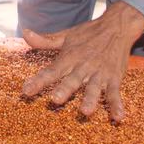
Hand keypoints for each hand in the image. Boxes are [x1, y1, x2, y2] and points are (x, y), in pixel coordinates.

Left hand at [20, 1, 143, 120]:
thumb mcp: (66, 35)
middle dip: (64, 89)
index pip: (51, 70)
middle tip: (55, 99)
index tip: (26, 91)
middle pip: (72, 80)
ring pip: (93, 88)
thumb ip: (45, 40)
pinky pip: (115, 92)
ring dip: (90, 99)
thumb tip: (25, 33)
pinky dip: (117, 105)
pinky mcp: (114, 77)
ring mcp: (99, 72)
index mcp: (69, 56)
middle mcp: (83, 66)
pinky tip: (118, 117)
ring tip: (85, 111)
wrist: (117, 26)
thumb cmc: (88, 33)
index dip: (38, 81)